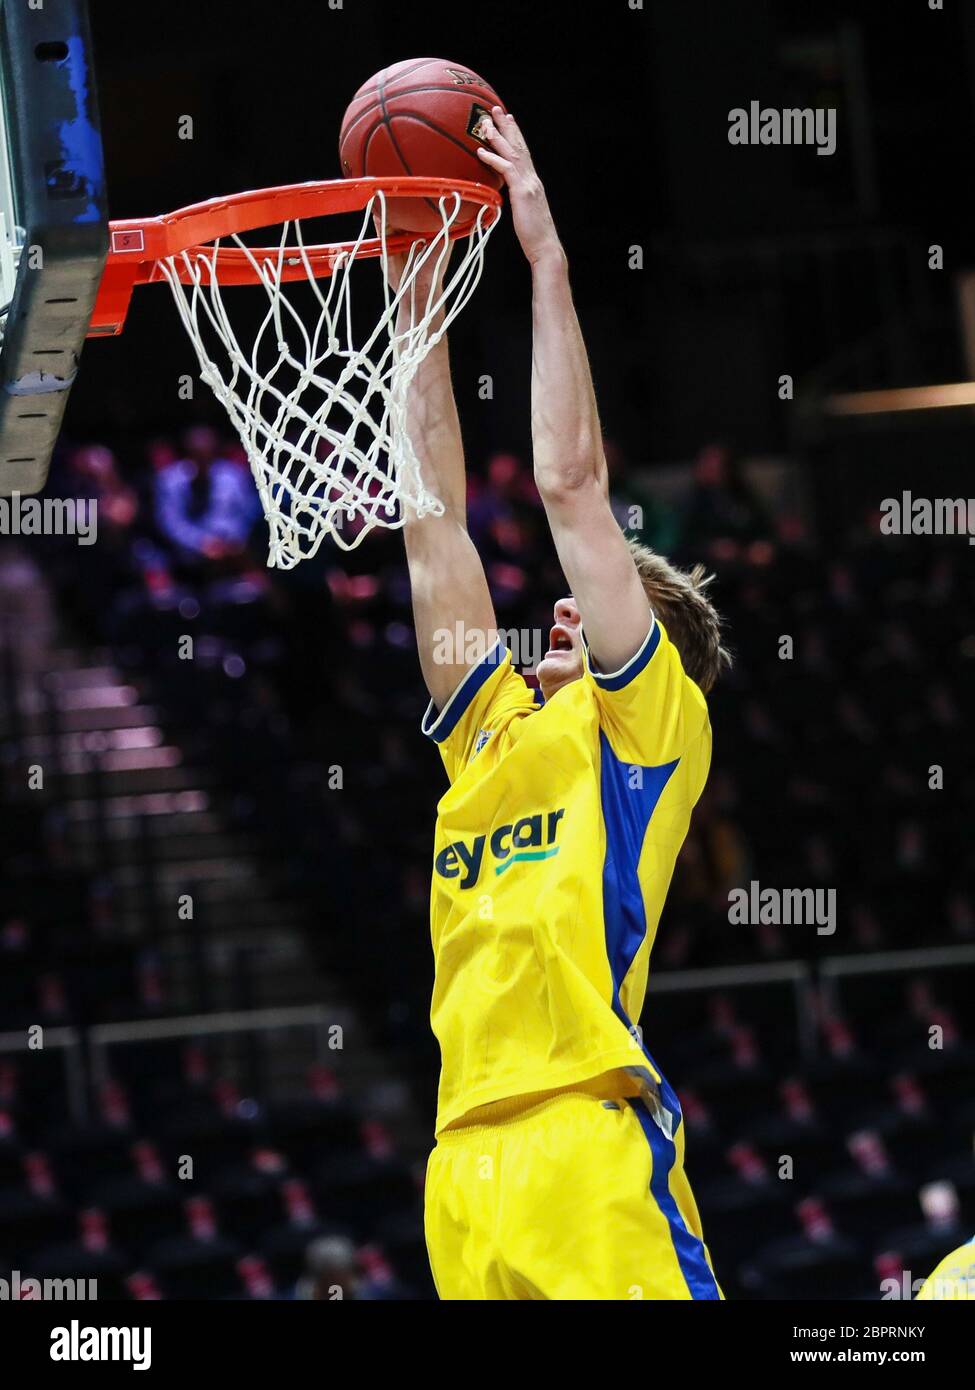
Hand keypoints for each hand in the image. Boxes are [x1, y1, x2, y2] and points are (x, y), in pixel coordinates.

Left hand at [477, 107, 561, 266]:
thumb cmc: (535, 237)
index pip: (524, 154)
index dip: (516, 136)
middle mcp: (532, 179)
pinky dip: (493, 159)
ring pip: (512, 153)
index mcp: (533, 183)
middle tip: (496, 110)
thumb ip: (518, 200)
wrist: (545, 247)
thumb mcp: (526, 214)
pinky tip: (481, 151)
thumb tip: (509, 196)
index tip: (509, 121)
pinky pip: (506, 170)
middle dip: (507, 127)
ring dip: (497, 135)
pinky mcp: (522, 193)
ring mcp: (528, 184)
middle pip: (519, 146)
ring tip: (485, 122)